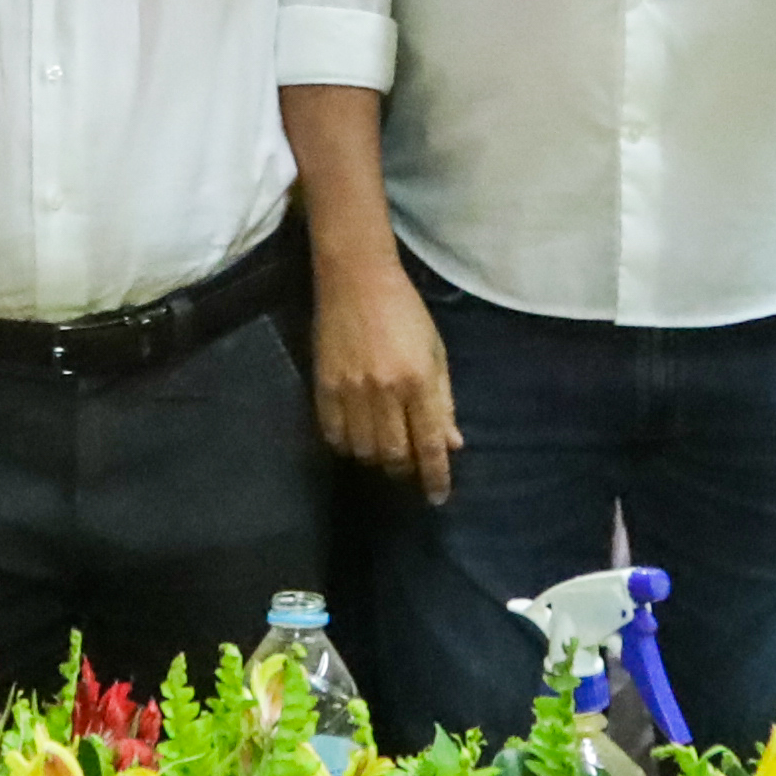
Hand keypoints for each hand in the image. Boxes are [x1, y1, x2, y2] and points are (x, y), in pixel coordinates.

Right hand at [308, 244, 458, 499]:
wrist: (356, 278)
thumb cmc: (405, 312)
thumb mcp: (436, 352)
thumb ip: (444, 401)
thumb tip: (452, 444)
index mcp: (419, 380)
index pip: (429, 444)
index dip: (435, 476)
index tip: (438, 497)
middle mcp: (385, 391)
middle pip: (394, 454)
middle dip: (405, 470)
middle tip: (409, 468)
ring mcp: (350, 390)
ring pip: (363, 450)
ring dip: (376, 458)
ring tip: (383, 449)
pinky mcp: (323, 386)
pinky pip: (333, 434)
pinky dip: (346, 445)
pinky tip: (356, 437)